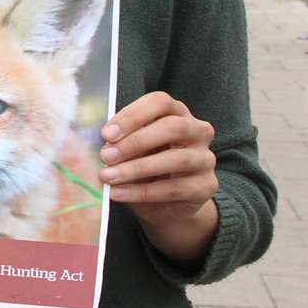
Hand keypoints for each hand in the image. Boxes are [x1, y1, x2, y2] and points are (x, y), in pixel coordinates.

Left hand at [100, 92, 220, 263]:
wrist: (166, 204)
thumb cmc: (145, 165)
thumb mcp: (131, 149)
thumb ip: (121, 140)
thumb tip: (101, 142)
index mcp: (177, 112)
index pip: (160, 103)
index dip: (132, 116)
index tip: (106, 134)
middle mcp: (198, 131)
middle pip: (173, 127)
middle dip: (136, 141)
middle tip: (105, 156)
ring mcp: (205, 159)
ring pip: (177, 159)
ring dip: (137, 168)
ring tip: (108, 176)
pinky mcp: (206, 186)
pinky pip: (175, 188)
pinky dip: (143, 192)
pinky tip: (119, 193)